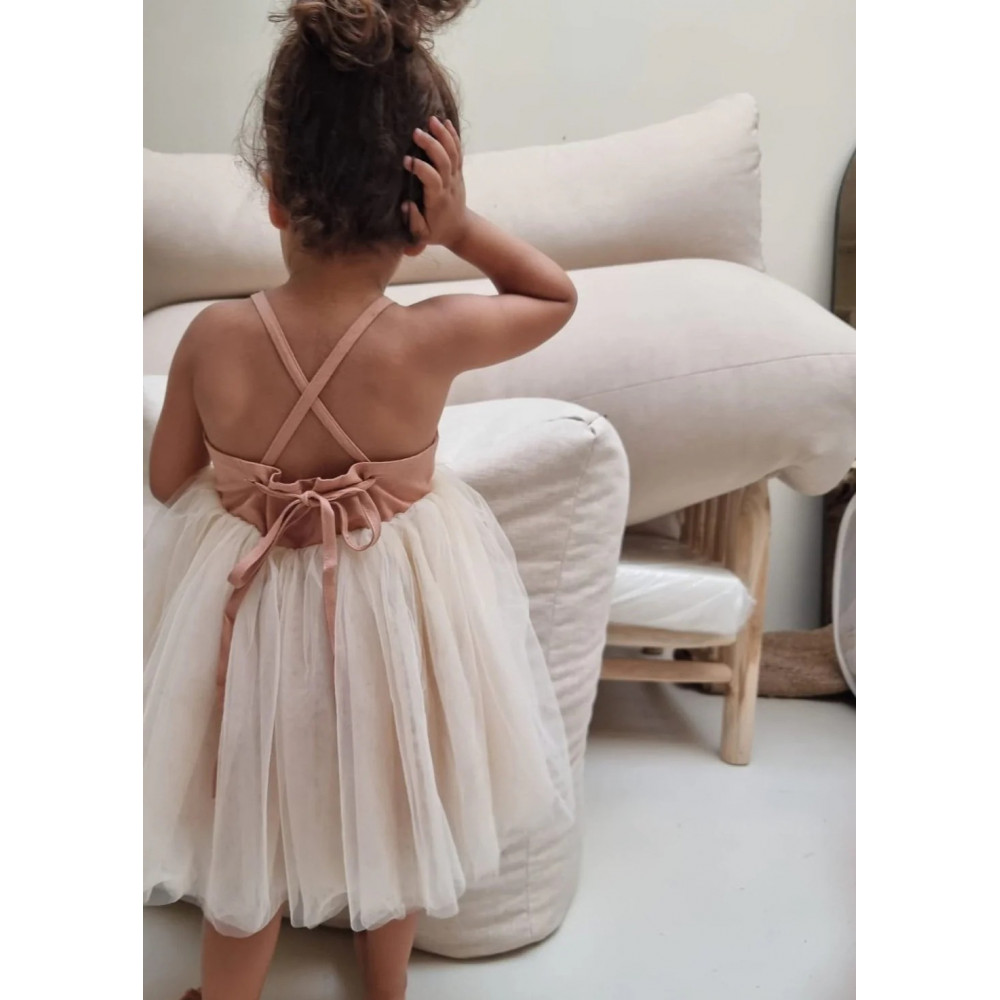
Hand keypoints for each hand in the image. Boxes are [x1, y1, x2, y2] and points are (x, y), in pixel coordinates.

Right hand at [403, 116, 469, 250]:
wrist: (460, 229)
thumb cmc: (436, 231)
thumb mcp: (422, 235)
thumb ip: (413, 221)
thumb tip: (405, 205)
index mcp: (438, 200)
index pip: (432, 180)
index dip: (421, 169)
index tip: (407, 160)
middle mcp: (449, 186)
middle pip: (444, 161)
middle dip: (432, 145)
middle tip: (416, 132)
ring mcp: (456, 177)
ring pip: (453, 153)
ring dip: (443, 135)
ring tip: (431, 119)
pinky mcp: (459, 172)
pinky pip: (458, 152)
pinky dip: (453, 136)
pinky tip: (445, 122)